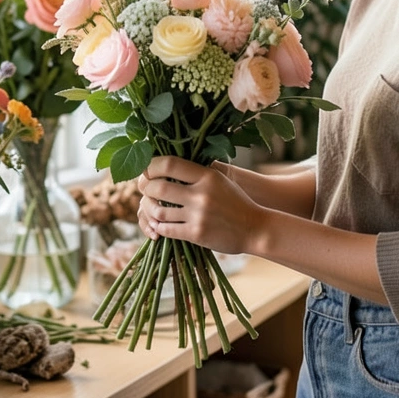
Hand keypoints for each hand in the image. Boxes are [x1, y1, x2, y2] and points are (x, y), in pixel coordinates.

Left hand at [137, 156, 265, 254]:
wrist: (255, 228)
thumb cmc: (235, 202)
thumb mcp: (220, 180)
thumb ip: (197, 172)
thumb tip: (165, 164)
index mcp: (207, 176)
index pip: (170, 164)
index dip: (152, 165)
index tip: (146, 169)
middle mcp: (201, 194)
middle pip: (158, 187)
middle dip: (145, 187)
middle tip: (143, 188)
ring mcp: (198, 215)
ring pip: (159, 210)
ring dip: (150, 209)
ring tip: (150, 206)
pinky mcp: (197, 234)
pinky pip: (167, 229)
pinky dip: (158, 227)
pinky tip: (158, 224)